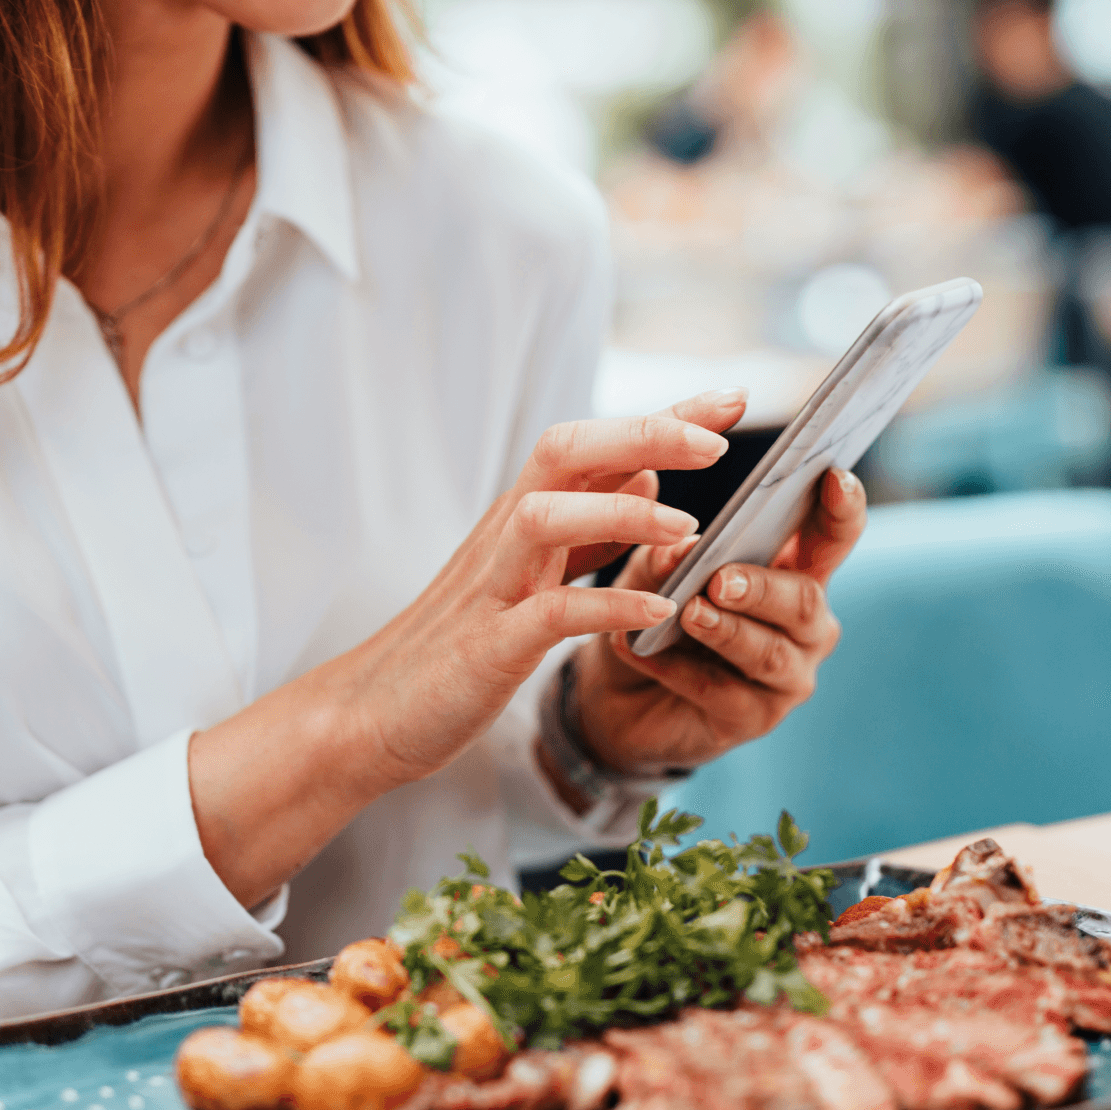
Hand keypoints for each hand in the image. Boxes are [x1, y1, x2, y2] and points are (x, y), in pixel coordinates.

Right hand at [339, 389, 751, 785]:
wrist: (376, 712)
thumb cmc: (457, 645)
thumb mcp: (531, 576)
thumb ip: (589, 527)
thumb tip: (650, 477)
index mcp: (524, 518)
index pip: (596, 444)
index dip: (665, 417)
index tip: (734, 397)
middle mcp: (507, 537)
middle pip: (566, 451)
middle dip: (643, 434)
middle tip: (718, 440)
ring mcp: (493, 587)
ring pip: (548, 517)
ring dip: (621, 515)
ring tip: (690, 529)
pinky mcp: (487, 645)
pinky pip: (549, 613)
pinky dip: (605, 604)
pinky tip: (657, 610)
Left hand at [569, 464, 867, 781]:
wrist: (617, 694)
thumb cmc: (651, 615)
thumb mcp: (648, 573)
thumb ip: (666, 554)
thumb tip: (685, 543)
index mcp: (792, 571)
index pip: (832, 536)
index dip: (841, 509)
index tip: (833, 477)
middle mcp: (805, 624)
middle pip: (803, 600)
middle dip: (762, 587)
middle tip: (719, 579)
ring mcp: (787, 675)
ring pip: (771, 653)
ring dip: (728, 631)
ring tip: (689, 614)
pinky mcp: (756, 718)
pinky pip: (727, 694)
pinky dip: (684, 671)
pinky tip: (649, 654)